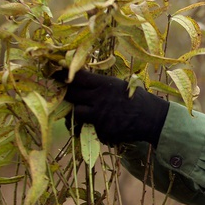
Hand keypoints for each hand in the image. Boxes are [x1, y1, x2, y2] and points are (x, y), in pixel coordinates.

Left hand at [53, 70, 169, 146]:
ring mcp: (99, 116)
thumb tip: (78, 79)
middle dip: (64, 93)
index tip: (52, 73)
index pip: (76, 77)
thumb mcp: (118, 85)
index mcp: (104, 84)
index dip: (61, 75)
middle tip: (60, 92)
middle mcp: (99, 99)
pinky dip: (91, 126)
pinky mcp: (101, 130)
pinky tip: (102, 123)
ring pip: (74, 113)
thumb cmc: (135, 98)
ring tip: (83, 111)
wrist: (152, 118)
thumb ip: (100, 85)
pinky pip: (88, 128)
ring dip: (76, 112)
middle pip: (70, 94)